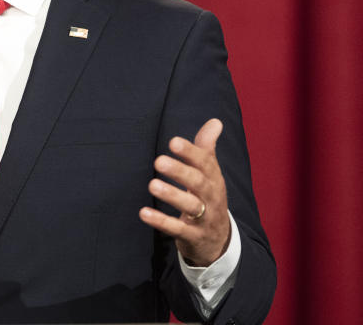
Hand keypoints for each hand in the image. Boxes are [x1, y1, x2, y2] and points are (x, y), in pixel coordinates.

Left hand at [139, 118, 230, 266]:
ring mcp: (204, 218)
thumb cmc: (208, 198)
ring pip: (190, 206)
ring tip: (152, 184)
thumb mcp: (210, 174)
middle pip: (198, 183)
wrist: (219, 240)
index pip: (205, 163)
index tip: (173, 142)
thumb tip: (215, 121)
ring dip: (172, 195)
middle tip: (158, 161)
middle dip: (180, 172)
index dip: (190, 152)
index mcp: (214, 179)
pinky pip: (178, 229)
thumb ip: (206, 148)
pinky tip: (143, 212)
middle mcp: (212, 198)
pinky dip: (161, 222)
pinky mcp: (193, 236)